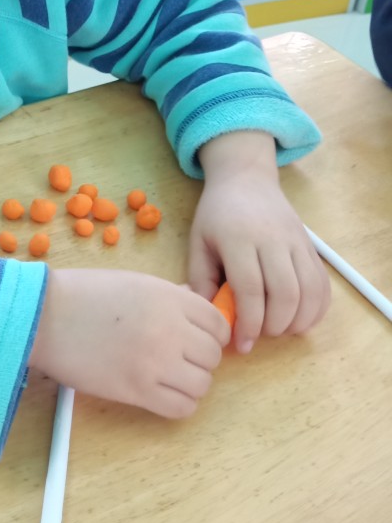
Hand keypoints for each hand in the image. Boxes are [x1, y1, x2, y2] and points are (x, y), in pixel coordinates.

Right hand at [29, 268, 229, 417]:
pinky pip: (181, 408)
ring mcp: (156, 362)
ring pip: (202, 385)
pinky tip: (159, 393)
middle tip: (177, 359)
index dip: (210, 335)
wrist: (44, 316)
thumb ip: (169, 295)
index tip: (194, 339)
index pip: (218, 325)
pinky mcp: (138, 390)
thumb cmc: (84, 294)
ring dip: (189, 383)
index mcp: (170, 298)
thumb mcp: (134, 282)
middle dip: (199, 360)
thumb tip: (193, 303)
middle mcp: (170, 329)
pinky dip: (177, 404)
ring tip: (165, 377)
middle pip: (212, 357)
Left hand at [191, 131, 330, 353]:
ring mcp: (296, 242)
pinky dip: (317, 309)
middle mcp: (272, 239)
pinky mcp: (311, 246)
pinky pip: (323, 284)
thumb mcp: (199, 243)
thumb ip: (201, 280)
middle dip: (274, 325)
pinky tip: (300, 318)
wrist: (246, 179)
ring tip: (278, 329)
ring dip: (297, 321)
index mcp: (239, 239)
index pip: (251, 289)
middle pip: (285, 293)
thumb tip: (209, 319)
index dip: (249, 323)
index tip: (241, 344)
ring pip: (309, 291)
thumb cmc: (217, 215)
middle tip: (260, 334)